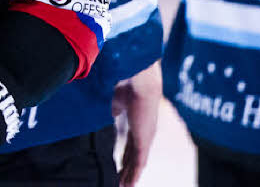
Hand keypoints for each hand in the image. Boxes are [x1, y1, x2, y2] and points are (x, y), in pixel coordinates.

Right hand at [113, 62, 161, 186]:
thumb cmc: (128, 86)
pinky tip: (129, 185)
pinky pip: (138, 163)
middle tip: (121, 182)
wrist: (139, 82)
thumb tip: (114, 114)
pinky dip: (133, 175)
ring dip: (130, 176)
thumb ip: (117, 109)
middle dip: (127, 170)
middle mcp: (144, 134)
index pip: (130, 145)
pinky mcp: (144, 142)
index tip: (119, 165)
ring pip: (137, 163)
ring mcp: (145, 138)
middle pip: (133, 157)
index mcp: (137, 124)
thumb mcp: (119, 100)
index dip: (124, 156)